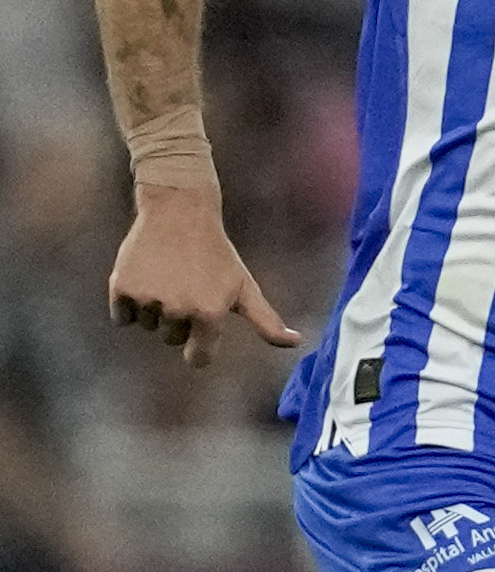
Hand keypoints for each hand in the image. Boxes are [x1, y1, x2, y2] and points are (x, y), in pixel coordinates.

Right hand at [109, 189, 304, 368]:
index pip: (199, 357)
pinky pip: (121, 318)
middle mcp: (177, 309)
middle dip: (179, 319)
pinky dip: (128, 306)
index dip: (199, 350)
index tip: (199, 341)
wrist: (179, 213)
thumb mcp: (245, 286)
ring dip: (155, 310)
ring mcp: (147, 299)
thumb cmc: (217, 254)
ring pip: (148, 326)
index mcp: (210, 313)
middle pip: (172, 339)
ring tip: (167, 278)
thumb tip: (296, 343)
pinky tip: (145, 278)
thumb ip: (267, 321)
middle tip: (186, 286)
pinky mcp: (121, 288)